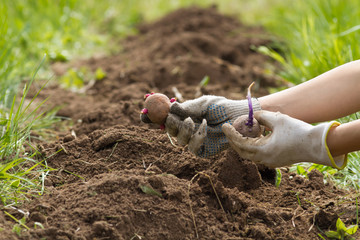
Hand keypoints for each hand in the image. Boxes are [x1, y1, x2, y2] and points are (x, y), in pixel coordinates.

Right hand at [164, 95, 260, 157]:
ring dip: (183, 131)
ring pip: (180, 141)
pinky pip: (193, 148)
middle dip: (171, 125)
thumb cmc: (222, 107)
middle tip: (173, 117)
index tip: (153, 113)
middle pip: (171, 132)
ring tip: (191, 120)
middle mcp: (188, 130)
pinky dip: (196, 138)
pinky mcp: (204, 150)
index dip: (160, 118)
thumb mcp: (204, 104)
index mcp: (185, 117)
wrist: (239, 116)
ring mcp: (195, 141)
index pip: (168, 120)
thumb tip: (171, 107)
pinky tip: (204, 128)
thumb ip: (188, 107)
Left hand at [222, 110, 346, 168]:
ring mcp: (271, 162)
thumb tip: (252, 116)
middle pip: (242, 152)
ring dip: (244, 144)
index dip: (231, 134)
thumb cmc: (298, 131)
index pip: (239, 143)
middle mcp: (264, 160)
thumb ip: (262, 117)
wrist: (317, 144)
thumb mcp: (277, 119)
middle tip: (229, 130)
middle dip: (234, 141)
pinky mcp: (277, 161)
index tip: (224, 126)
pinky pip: (260, 155)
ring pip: (251, 154)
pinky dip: (255, 146)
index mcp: (262, 151)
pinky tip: (257, 136)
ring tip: (242, 132)